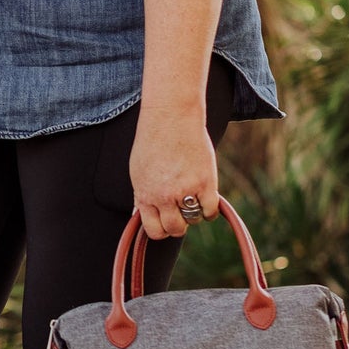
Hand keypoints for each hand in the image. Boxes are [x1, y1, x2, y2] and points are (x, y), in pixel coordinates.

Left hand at [129, 107, 218, 241]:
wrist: (171, 118)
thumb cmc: (152, 141)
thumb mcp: (137, 171)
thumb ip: (141, 195)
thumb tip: (138, 215)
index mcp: (145, 195)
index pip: (154, 230)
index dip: (161, 228)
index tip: (166, 220)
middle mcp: (164, 197)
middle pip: (175, 229)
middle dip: (178, 224)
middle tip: (181, 210)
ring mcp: (185, 191)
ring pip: (193, 221)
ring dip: (194, 213)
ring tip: (192, 197)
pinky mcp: (205, 182)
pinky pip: (211, 211)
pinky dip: (210, 209)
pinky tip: (205, 197)